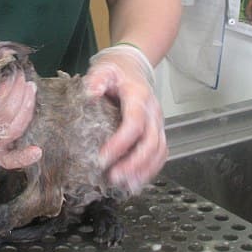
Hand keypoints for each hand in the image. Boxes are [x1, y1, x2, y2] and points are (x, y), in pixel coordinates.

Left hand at [84, 46, 166, 193]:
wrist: (133, 66)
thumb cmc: (116, 70)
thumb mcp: (103, 69)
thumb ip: (96, 79)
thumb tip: (90, 94)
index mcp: (139, 96)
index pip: (134, 124)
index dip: (120, 144)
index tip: (102, 158)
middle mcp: (153, 111)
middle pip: (151, 142)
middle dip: (134, 164)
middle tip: (114, 177)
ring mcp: (158, 122)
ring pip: (159, 151)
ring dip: (144, 171)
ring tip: (127, 186)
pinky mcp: (157, 131)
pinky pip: (160, 153)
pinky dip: (150, 169)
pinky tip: (136, 182)